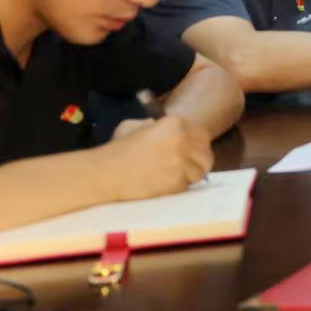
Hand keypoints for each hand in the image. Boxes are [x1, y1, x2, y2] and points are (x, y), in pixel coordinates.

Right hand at [94, 116, 211, 202]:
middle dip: (197, 160)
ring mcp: (181, 162)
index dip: (196, 144)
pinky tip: (163, 184)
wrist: (105, 173)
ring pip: (199, 171)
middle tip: (186, 166)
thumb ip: (156, 125)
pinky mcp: (177, 182)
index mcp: (175, 124)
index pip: (201, 134)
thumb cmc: (116, 150)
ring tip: (172, 176)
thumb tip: (170, 130)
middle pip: (205, 153)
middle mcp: (183, 140)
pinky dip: (178, 186)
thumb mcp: (135, 126)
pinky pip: (187, 185)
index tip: (191, 151)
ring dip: (189, 175)